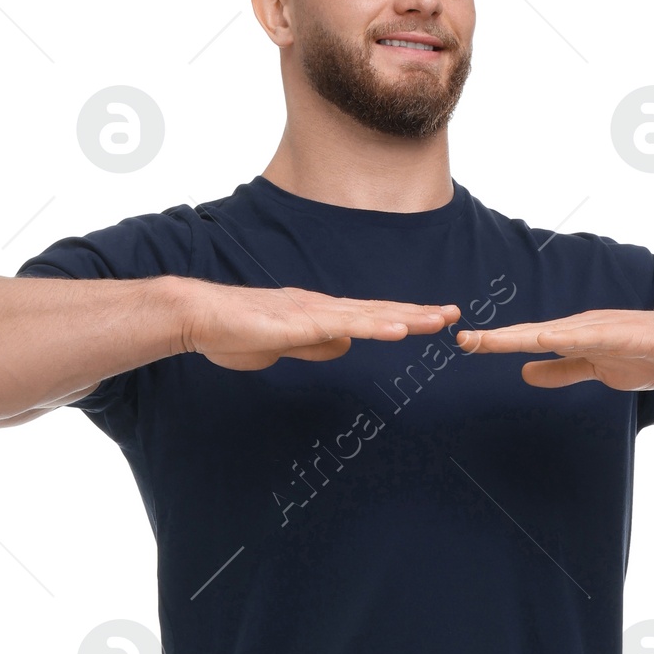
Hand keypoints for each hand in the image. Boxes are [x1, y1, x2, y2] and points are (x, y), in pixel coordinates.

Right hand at [181, 279, 460, 372]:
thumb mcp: (285, 346)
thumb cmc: (235, 332)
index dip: (403, 317)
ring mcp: (311, 313)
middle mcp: (322, 307)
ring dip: (404, 317)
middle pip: (378, 311)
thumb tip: (345, 346)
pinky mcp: (298, 323)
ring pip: (368, 316)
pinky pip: (342, 327)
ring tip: (437, 321)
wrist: (200, 318)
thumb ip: (315, 345)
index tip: (434, 319)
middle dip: (417, 313)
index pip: (369, 316)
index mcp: (319, 313)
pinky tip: (396, 329)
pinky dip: (372, 327)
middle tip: (453, 314)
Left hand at [454, 305, 653, 390]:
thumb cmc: (651, 354)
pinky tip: (541, 340)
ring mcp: (603, 328)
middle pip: (531, 332)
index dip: (496, 343)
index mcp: (575, 335)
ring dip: (519, 335)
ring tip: (488, 340)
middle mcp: (583, 326)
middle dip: (496, 337)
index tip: (464, 345)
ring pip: (553, 331)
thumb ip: (562, 371)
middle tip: (461, 339)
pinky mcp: (625, 334)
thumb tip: (525, 373)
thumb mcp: (597, 370)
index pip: (528, 340)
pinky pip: (590, 337)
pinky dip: (565, 338)